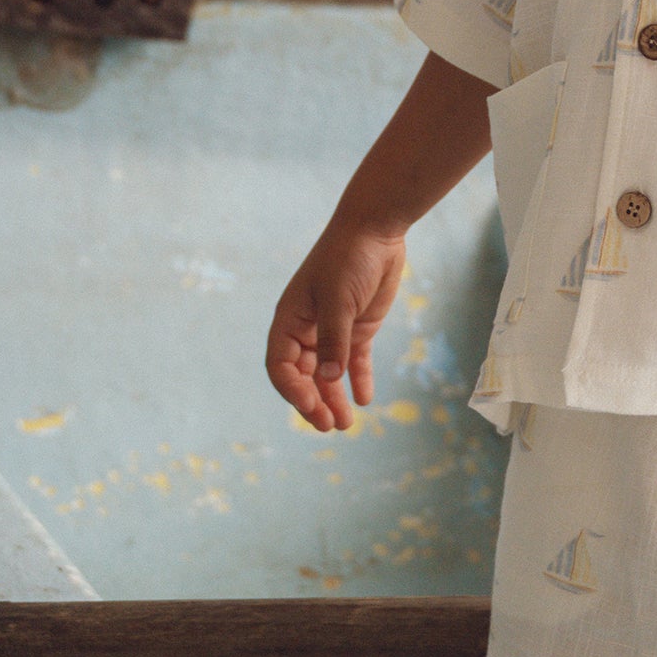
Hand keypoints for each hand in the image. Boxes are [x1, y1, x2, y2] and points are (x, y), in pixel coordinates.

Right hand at [265, 221, 408, 432]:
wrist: (375, 229)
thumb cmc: (348, 258)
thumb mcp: (338, 300)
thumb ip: (335, 340)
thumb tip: (330, 380)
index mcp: (290, 320)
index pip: (281, 366)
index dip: (292, 390)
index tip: (312, 406)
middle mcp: (307, 329)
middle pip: (304, 376)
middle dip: (314, 403)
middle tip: (331, 426)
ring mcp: (332, 329)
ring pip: (328, 374)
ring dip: (334, 399)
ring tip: (346, 424)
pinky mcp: (358, 328)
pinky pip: (354, 362)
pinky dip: (357, 381)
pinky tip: (364, 400)